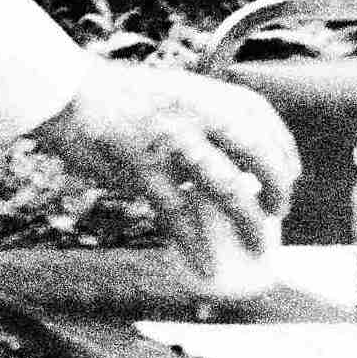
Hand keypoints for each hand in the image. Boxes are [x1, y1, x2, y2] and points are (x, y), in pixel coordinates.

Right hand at [37, 60, 300, 245]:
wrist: (64, 94)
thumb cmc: (115, 100)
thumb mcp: (168, 92)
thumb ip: (197, 113)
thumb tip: (225, 151)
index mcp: (201, 91)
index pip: (260, 115)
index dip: (283, 147)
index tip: (291, 173)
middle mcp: (193, 112)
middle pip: (255, 150)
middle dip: (278, 186)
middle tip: (279, 212)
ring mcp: (168, 141)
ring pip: (226, 185)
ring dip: (248, 222)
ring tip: (258, 247)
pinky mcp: (141, 168)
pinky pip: (177, 214)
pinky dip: (195, 245)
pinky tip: (205, 266)